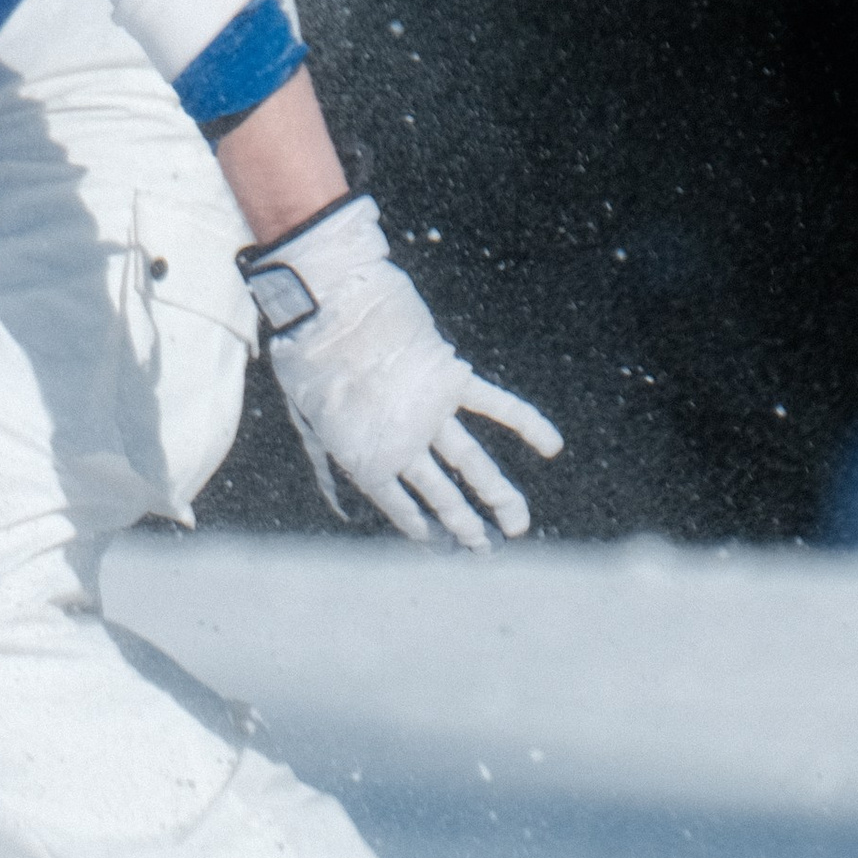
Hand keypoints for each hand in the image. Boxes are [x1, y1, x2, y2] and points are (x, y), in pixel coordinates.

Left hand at [241, 193, 561, 549]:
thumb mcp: (305, 421)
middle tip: (485, 548)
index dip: (420, 528)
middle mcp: (404, 444)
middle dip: (466, 526)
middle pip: (442, 494)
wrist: (327, 309)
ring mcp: (430, 414)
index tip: (438, 544)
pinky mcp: (451, 379)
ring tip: (518, 525)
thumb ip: (325, 464)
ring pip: (472, 464)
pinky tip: (552, 444)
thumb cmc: (306, 361)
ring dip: (498, 496)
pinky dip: (526, 422)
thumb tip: (340, 507)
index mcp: (365, 459)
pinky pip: (495, 404)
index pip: (400, 507)